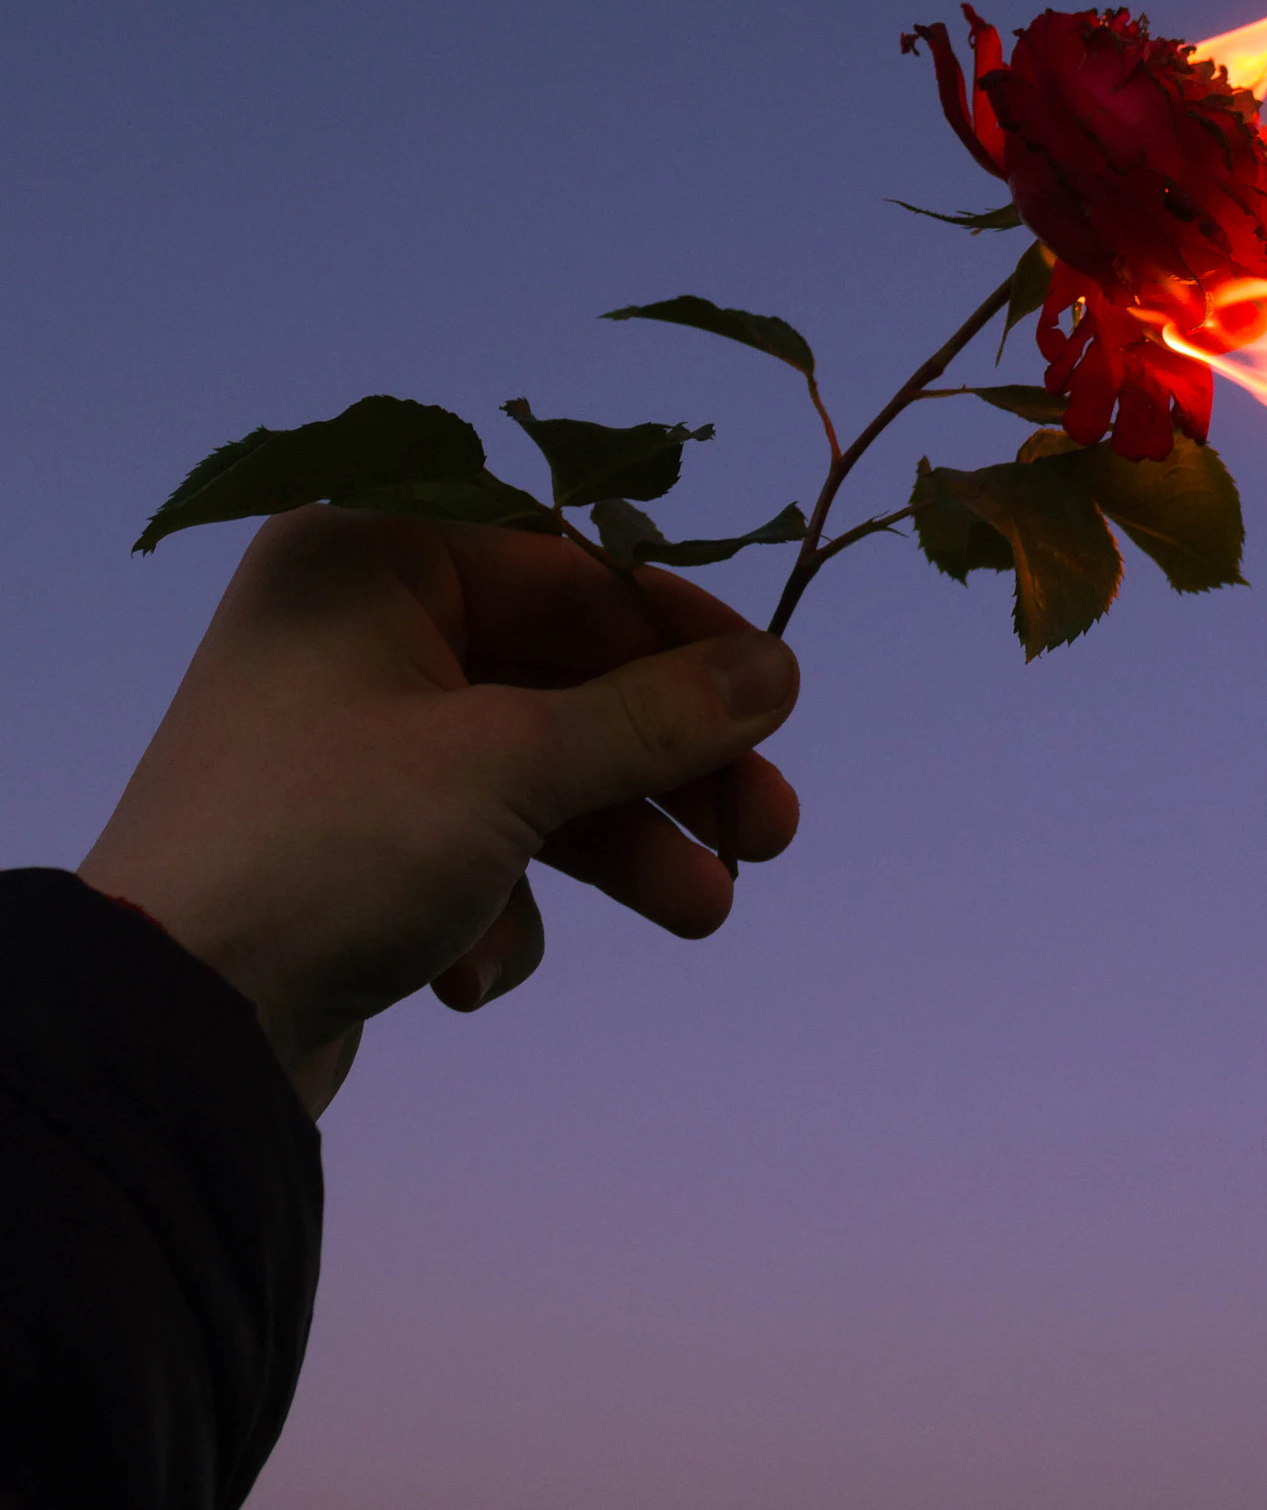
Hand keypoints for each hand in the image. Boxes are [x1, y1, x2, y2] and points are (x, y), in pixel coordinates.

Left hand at [80, 507, 800, 1115]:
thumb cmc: (328, 844)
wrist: (166, 1029)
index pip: (569, 568)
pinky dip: (499, 906)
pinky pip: (469, 844)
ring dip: (618, 845)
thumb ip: (653, 716)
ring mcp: (349, 740)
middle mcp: (356, 630)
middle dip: (668, 765)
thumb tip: (777, 671)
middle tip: (769, 832)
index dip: (684, 636)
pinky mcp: (348, 842)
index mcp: (370, 558)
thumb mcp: (510, 767)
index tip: (778, 695)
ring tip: (704, 912)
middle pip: (562, 676)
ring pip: (530, 769)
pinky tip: (474, 971)